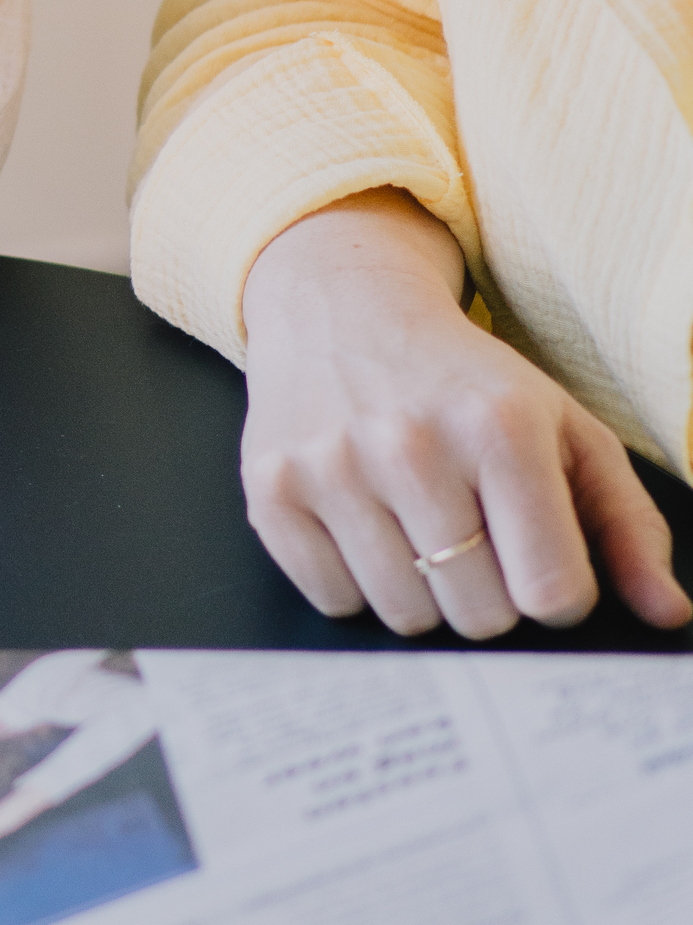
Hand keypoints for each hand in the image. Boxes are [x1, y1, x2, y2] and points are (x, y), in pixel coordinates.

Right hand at [238, 196, 688, 638]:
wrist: (340, 309)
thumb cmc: (462, 378)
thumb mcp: (563, 429)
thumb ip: (626, 525)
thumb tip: (667, 612)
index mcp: (501, 426)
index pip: (551, 591)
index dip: (556, 593)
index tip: (541, 562)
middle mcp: (411, 443)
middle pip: (478, 615)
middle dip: (487, 593)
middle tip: (473, 538)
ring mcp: (332, 468)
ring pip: (404, 615)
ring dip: (421, 591)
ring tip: (416, 528)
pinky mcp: (272, 490)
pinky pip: (333, 601)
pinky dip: (356, 583)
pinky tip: (364, 525)